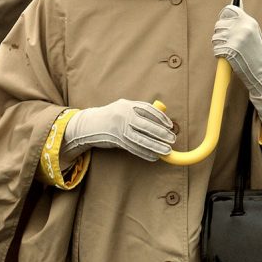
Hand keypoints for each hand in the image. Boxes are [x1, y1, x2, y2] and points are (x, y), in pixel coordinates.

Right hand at [61, 99, 176, 164]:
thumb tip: (160, 121)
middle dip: (160, 133)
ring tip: (166, 151)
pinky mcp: (116, 140)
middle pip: (145, 125)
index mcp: (127, 105)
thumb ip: (139, 112)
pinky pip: (133, 148)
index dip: (160, 118)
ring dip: (155, 146)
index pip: (148, 110)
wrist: (89, 125)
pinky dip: (145, 153)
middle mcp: (123, 115)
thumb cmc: (112, 116)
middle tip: (172, 139)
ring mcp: (119, 128)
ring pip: (140, 139)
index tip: (170, 125)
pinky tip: (154, 156)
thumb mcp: (124, 108)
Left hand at [212, 5, 261, 135]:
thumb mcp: (253, 31)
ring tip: (231, 50)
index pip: (229, 9)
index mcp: (249, 21)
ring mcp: (236, 38)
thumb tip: (236, 1)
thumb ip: (242, 19)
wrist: (261, 71)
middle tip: (229, 42)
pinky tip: (230, 57)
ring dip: (219, 45)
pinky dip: (219, 54)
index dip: (224, 17)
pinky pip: (216, 49)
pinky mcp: (230, 49)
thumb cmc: (255, 52)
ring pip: (215, 37)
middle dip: (220, 34)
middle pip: (219, 24)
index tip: (225, 24)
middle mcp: (242, 27)